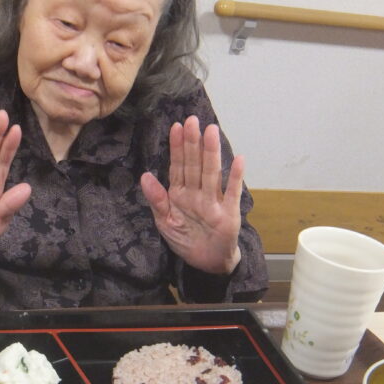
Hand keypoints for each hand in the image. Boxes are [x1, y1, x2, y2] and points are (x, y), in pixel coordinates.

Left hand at [140, 116, 242, 274]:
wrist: (207, 263)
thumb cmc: (186, 239)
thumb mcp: (165, 222)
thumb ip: (157, 200)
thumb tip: (144, 176)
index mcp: (180, 194)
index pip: (178, 166)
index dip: (177, 147)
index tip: (176, 127)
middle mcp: (197, 193)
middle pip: (195, 164)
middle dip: (193, 143)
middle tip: (192, 120)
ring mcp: (214, 201)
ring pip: (211, 173)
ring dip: (212, 153)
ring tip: (211, 131)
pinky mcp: (229, 213)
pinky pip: (232, 193)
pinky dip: (235, 177)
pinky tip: (238, 159)